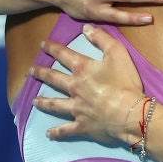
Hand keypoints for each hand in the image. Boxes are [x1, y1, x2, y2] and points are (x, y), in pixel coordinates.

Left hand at [30, 24, 145, 144]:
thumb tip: (85, 28)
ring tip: (34, 100)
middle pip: (54, 79)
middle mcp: (74, 88)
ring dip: (43, 101)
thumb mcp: (118, 53)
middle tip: (31, 70)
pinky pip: (66, 129)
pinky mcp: (81, 125)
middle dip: (41, 73)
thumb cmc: (125, 82)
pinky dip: (57, 132)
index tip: (42, 45)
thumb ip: (102, 38)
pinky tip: (48, 134)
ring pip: (55, 104)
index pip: (64, 55)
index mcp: (82, 70)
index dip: (52, 48)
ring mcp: (76, 108)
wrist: (131, 113)